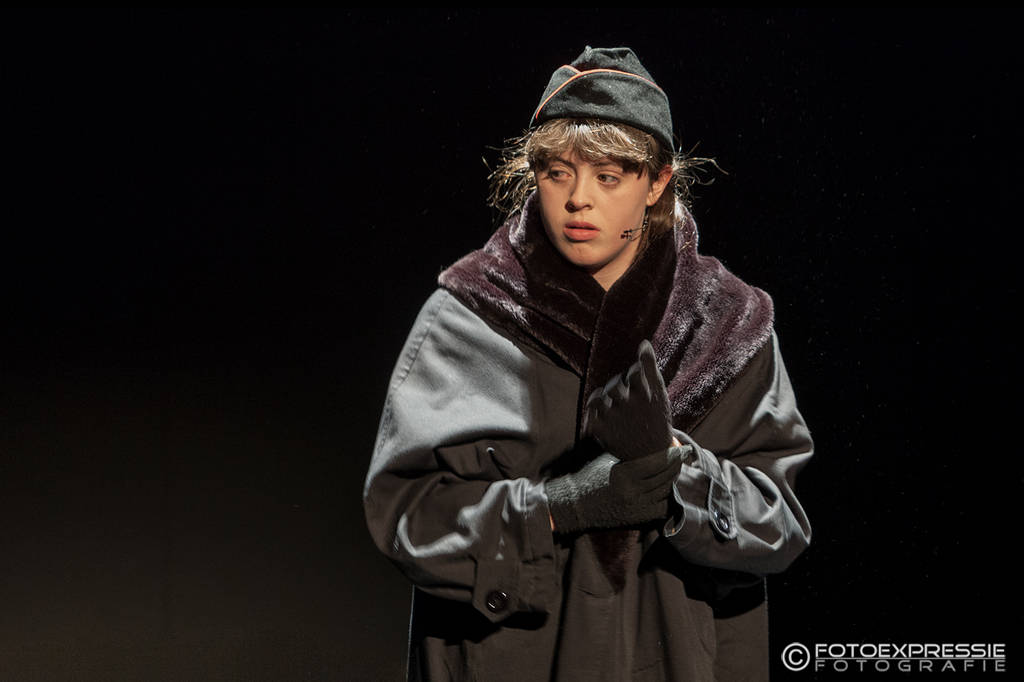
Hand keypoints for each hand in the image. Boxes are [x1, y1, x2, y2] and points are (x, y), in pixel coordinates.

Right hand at [544, 448, 681, 533]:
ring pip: (665, 491)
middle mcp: (632, 492)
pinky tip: (668, 487)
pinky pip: (661, 507)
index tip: (683, 447)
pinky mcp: (637, 519)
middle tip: (684, 455)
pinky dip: (667, 496)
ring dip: (673, 479)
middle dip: (677, 464)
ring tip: (677, 468)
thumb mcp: (609, 458)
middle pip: (665, 476)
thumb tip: (653, 439)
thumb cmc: (592, 476)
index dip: (674, 454)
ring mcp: (636, 507)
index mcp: (624, 473)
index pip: (658, 462)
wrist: (577, 504)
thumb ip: (630, 452)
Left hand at [582, 340, 672, 460]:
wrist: (651, 453)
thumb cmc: (654, 416)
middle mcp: (629, 408)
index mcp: (645, 397)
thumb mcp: (658, 392)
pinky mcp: (602, 433)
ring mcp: (614, 421)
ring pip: (597, 398)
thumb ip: (649, 366)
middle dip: (618, 386)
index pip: (634, 372)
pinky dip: (593, 413)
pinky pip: (589, 416)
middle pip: (614, 386)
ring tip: (610, 403)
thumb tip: (643, 342)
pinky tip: (603, 415)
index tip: (637, 382)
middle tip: (624, 395)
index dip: (633, 373)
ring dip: (600, 397)